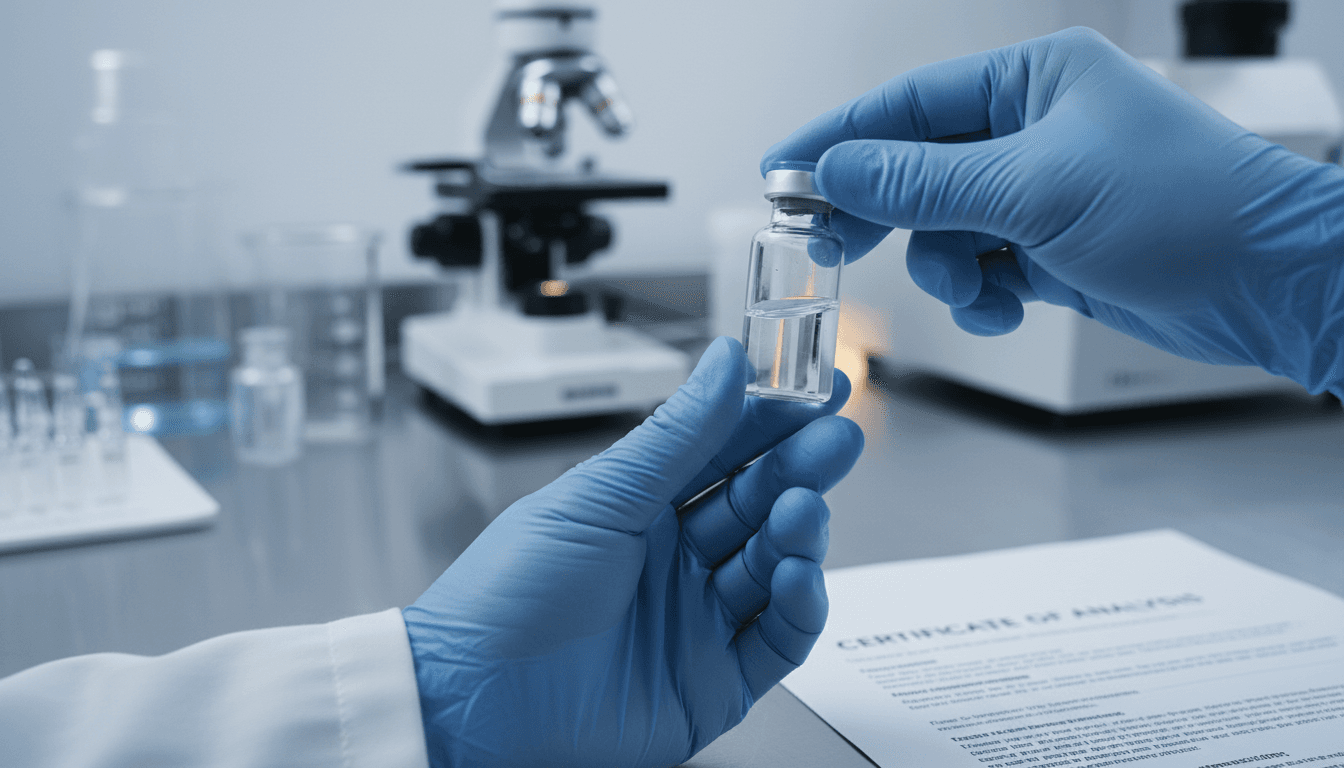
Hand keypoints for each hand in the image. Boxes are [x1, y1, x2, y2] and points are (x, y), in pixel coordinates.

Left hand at [403, 338, 863, 766]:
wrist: (473, 700)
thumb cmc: (507, 595)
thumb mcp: (596, 499)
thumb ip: (675, 436)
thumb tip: (726, 363)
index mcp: (640, 510)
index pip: (724, 452)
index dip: (773, 419)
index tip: (819, 387)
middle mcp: (675, 562)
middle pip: (758, 506)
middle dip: (799, 469)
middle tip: (834, 440)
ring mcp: (697, 621)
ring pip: (775, 567)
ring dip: (798, 533)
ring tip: (801, 509)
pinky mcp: (715, 682)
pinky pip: (778, 639)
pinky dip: (799, 607)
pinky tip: (799, 575)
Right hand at [762, 27, 1343, 394]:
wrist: (1272, 285)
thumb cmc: (1187, 210)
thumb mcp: (1034, 189)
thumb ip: (923, 181)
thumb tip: (837, 169)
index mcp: (1035, 81)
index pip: (909, 102)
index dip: (841, 139)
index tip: (784, 171)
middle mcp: (1034, 130)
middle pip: (918, 167)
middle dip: (886, 212)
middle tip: (834, 243)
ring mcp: (1044, 191)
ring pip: (946, 229)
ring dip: (949, 268)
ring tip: (982, 287)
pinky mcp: (1055, 247)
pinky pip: (984, 268)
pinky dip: (985, 295)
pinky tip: (1012, 306)